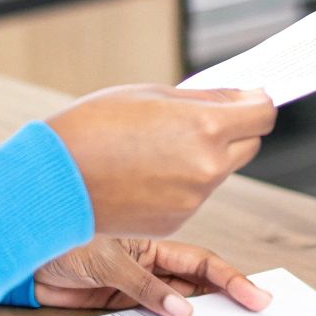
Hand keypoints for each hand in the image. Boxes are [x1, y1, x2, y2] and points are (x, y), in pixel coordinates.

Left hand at [32, 238, 271, 315]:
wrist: (19, 257)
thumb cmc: (58, 240)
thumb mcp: (105, 261)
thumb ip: (143, 287)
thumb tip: (181, 311)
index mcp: (152, 243)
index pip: (201, 263)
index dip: (231, 280)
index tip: (256, 297)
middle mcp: (148, 264)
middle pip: (195, 285)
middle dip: (224, 303)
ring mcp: (134, 285)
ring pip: (175, 305)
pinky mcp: (116, 304)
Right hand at [47, 85, 275, 236]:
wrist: (52, 179)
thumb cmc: (94, 126)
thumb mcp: (152, 94)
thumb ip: (206, 98)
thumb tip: (245, 97)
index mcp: (205, 128)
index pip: (262, 115)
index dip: (257, 104)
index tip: (249, 100)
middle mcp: (207, 167)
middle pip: (249, 145)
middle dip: (233, 130)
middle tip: (196, 121)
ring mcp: (193, 199)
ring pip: (219, 171)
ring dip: (203, 157)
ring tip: (155, 148)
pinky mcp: (176, 222)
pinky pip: (193, 196)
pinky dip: (180, 184)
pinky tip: (143, 174)